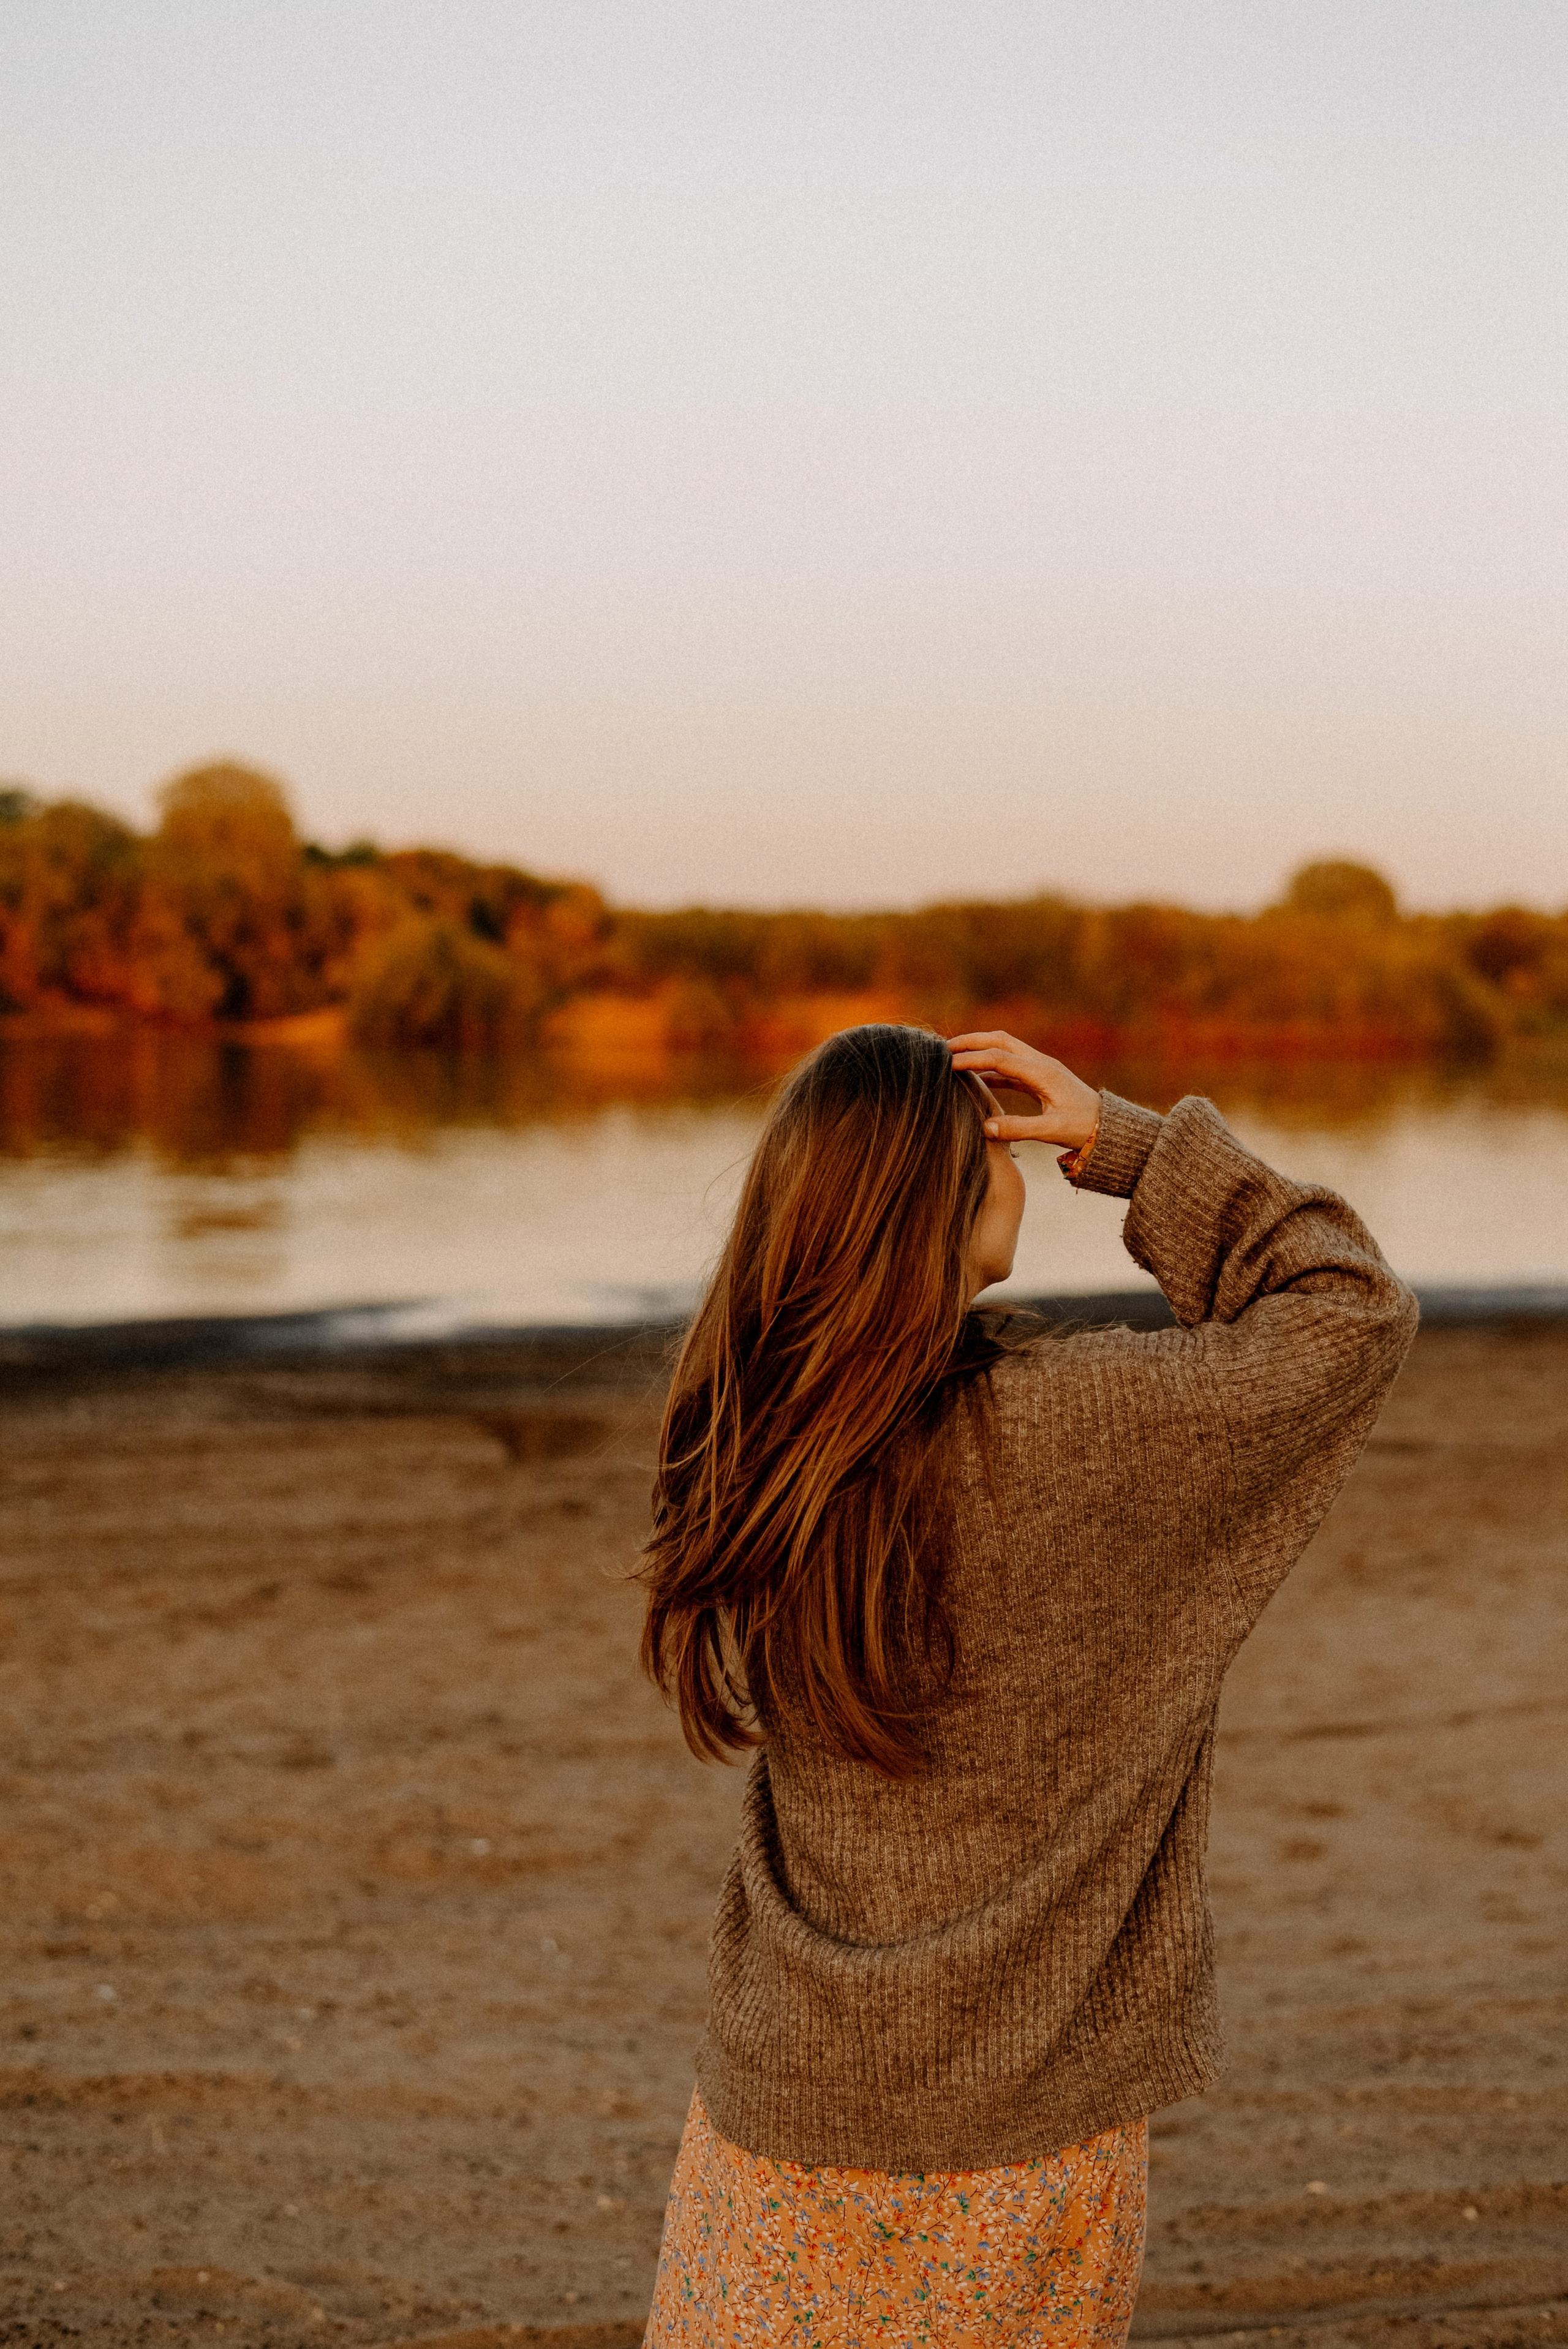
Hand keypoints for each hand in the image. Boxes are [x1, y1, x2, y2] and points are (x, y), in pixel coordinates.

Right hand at [947, 1031, 1100, 1150]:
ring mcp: (1040, 1069)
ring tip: (954, 1058)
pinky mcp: (1040, 1079)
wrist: (1108, 1127)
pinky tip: (976, 1079)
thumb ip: (1019, 1129)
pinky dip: (991, 1069)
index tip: (947, 1064)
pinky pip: (1010, 1068)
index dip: (971, 1058)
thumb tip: (985, 1128)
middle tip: (944, 1047)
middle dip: (972, 1041)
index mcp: (1042, 1072)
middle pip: (1000, 1041)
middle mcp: (1041, 1064)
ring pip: (1005, 1050)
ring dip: (980, 1051)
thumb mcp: (1052, 1131)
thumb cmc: (1084, 1128)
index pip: (999, 1057)